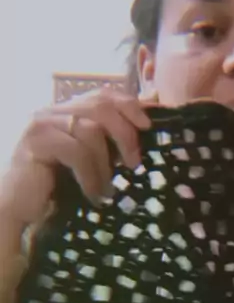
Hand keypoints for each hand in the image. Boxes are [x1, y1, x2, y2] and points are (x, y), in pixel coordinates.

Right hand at [0, 88, 151, 229]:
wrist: (17, 208)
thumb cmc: (54, 187)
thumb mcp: (88, 161)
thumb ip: (108, 141)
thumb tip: (145, 123)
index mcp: (65, 111)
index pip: (102, 94)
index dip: (129, 105)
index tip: (147, 125)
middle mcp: (52, 111)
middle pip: (100, 106)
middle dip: (124, 133)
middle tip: (133, 162)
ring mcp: (41, 123)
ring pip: (90, 130)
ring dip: (105, 164)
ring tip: (107, 188)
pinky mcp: (35, 141)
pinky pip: (76, 152)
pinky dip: (90, 175)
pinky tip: (93, 193)